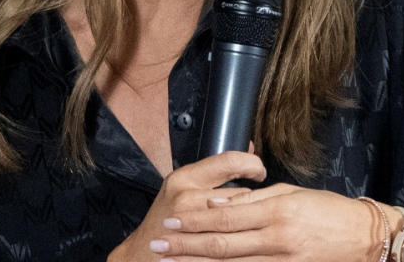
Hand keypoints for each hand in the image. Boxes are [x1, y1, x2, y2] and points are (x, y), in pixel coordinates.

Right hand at [108, 151, 266, 261]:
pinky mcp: (201, 245)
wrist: (142, 256)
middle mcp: (188, 198)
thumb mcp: (180, 189)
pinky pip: (235, 236)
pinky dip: (244, 234)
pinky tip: (245, 234)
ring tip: (252, 220)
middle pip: (239, 190)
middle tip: (262, 201)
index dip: (252, 164)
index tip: (258, 170)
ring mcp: (195, 223)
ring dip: (251, 217)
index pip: (229, 162)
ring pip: (241, 214)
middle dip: (254, 197)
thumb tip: (247, 152)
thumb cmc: (162, 223)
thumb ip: (211, 173)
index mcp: (184, 178)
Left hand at [151, 183, 400, 261]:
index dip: (195, 221)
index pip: (225, 217)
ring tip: (171, 261)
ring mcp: (283, 261)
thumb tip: (219, 203)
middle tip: (158, 245)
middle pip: (222, 245)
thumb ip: (254, 199)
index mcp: (277, 211)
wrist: (367, 239)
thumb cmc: (330, 210)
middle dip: (186, 245)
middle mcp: (277, 238)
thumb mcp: (292, 194)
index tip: (170, 221)